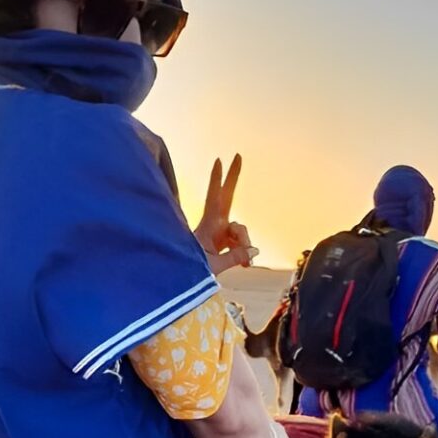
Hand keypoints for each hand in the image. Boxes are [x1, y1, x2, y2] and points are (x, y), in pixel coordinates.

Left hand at [194, 154, 258, 274]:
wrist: (183, 281)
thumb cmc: (193, 271)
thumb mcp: (215, 265)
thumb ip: (236, 256)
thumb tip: (254, 250)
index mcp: (209, 226)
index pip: (214, 198)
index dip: (217, 179)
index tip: (219, 160)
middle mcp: (216, 225)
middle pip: (227, 196)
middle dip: (233, 177)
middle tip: (238, 156)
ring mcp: (221, 233)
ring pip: (241, 230)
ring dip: (245, 245)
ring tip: (246, 264)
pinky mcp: (225, 243)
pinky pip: (240, 243)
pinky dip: (244, 253)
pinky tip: (246, 265)